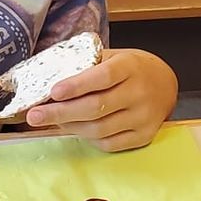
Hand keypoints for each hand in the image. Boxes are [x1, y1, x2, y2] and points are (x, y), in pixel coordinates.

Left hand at [24, 47, 178, 152]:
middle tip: (34, 116)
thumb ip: (86, 66)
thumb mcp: (112, 56)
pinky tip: (75, 129)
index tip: (53, 91)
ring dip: (70, 127)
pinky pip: (109, 144)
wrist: (165, 83)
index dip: (77, 86)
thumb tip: (46, 78)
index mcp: (130, 66)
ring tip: (51, 121)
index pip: (102, 77)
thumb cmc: (130, 68)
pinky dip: (87, 139)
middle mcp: (139, 93)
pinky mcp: (144, 136)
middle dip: (61, 113)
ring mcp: (144, 117)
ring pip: (100, 129)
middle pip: (96, 107)